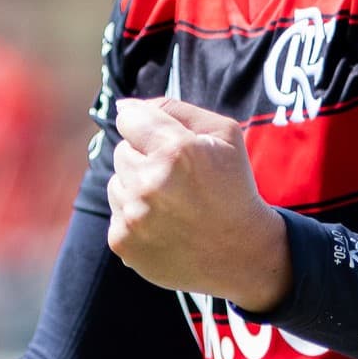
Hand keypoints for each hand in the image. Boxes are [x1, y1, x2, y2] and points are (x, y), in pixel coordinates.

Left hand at [107, 98, 291, 310]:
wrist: (241, 251)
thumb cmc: (233, 185)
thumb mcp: (223, 133)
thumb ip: (174, 108)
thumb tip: (126, 106)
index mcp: (176, 151)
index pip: (128, 117)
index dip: (146, 125)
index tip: (162, 139)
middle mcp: (150, 184)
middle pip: (121, 150)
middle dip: (145, 157)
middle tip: (178, 177)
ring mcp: (134, 217)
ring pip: (116, 182)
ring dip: (137, 186)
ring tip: (172, 201)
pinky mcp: (123, 243)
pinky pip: (116, 213)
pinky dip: (135, 215)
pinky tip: (165, 223)